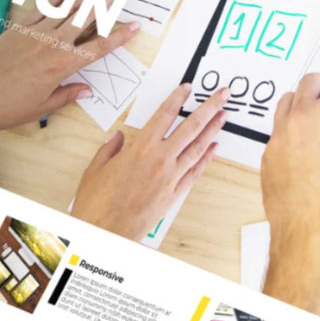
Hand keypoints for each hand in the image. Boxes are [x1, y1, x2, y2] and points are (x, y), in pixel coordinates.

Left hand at [0, 0, 141, 131]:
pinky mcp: (21, 26)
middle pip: (88, 16)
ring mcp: (37, 31)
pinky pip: (45, 6)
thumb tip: (85, 90)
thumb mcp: (43, 106)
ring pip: (69, 6)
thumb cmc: (7, 105)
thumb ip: (67, 94)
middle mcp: (53, 43)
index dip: (120, 36)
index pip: (99, 47)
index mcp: (63, 65)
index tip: (135, 25)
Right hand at [70, 84, 227, 237]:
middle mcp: (160, 160)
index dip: (177, 99)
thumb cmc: (97, 203)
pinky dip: (206, 158)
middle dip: (209, 108)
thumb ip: (109, 149)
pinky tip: (214, 147)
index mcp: (140, 149)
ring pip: (197, 147)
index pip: (164, 116)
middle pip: (191, 127)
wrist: (106, 232)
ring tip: (224, 116)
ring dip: (213, 130)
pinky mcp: (174, 193)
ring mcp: (171, 177)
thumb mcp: (96, 169)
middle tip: (223, 95)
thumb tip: (117, 137)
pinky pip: (195, 171)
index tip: (187, 88)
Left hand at [259, 73, 319, 318]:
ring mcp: (281, 133)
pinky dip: (288, 131)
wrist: (312, 229)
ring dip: (301, 104)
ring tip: (312, 121)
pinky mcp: (267, 151)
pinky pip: (277, 129)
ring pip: (287, 100)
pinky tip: (300, 149)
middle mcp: (302, 117)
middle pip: (309, 81)